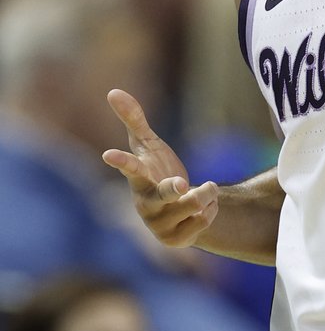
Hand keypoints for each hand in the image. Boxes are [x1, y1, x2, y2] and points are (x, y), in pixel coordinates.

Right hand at [102, 88, 218, 247]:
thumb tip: (113, 91)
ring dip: (207, 194)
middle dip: (175, 189)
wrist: (179, 209)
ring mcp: (159, 225)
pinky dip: (211, 210)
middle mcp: (146, 204)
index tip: (107, 155)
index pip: (129, 168)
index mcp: (139, 179)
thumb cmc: (156, 170)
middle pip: (164, 195)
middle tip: (182, 184)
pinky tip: (204, 209)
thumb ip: (134, 120)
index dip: (121, 161)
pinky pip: (204, 220)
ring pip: (193, 205)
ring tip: (208, 190)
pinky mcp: (175, 240)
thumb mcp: (149, 145)